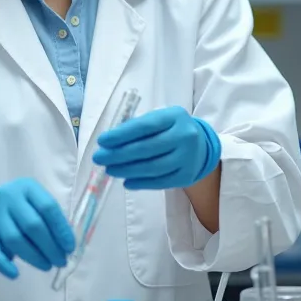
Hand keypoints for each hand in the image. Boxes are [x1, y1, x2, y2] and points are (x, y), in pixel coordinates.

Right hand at [0, 178, 75, 279]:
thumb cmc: (16, 212)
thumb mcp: (32, 205)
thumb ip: (49, 220)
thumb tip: (66, 245)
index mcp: (26, 187)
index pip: (48, 207)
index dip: (61, 229)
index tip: (70, 248)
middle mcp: (7, 196)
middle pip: (33, 225)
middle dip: (50, 247)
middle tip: (60, 261)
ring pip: (15, 239)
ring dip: (34, 257)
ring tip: (46, 266)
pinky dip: (5, 265)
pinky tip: (15, 274)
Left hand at [92, 107, 220, 190]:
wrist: (201, 146)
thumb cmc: (171, 129)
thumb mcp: (159, 120)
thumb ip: (138, 127)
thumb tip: (109, 143)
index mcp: (174, 117)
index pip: (144, 126)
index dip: (121, 135)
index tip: (102, 141)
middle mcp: (184, 136)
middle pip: (147, 148)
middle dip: (119, 154)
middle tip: (100, 158)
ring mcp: (187, 157)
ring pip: (152, 167)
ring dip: (127, 170)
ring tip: (110, 169)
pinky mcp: (186, 176)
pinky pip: (160, 182)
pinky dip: (141, 183)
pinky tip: (127, 182)